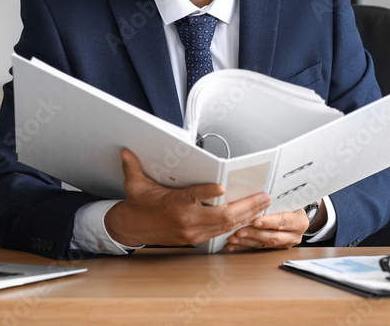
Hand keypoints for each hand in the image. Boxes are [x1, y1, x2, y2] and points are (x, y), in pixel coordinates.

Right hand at [104, 148, 270, 247]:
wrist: (132, 229)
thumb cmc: (139, 204)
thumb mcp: (134, 184)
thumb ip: (133, 166)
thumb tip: (126, 151)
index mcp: (174, 204)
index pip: (193, 196)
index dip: (208, 192)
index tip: (221, 186)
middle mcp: (186, 220)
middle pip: (221, 215)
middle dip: (245, 207)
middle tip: (263, 197)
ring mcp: (193, 232)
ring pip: (226, 226)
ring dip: (246, 216)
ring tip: (263, 205)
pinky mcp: (195, 239)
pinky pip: (221, 233)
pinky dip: (237, 225)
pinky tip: (249, 218)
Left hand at [223, 200, 323, 251]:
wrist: (297, 213)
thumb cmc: (290, 201)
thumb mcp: (288, 198)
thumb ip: (277, 198)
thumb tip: (261, 194)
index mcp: (299, 221)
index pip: (283, 222)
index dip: (269, 222)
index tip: (255, 221)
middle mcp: (294, 235)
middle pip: (273, 236)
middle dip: (254, 234)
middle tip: (239, 232)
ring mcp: (285, 243)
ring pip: (264, 244)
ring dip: (246, 242)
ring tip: (233, 239)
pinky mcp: (276, 248)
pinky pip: (258, 248)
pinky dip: (245, 246)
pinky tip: (234, 245)